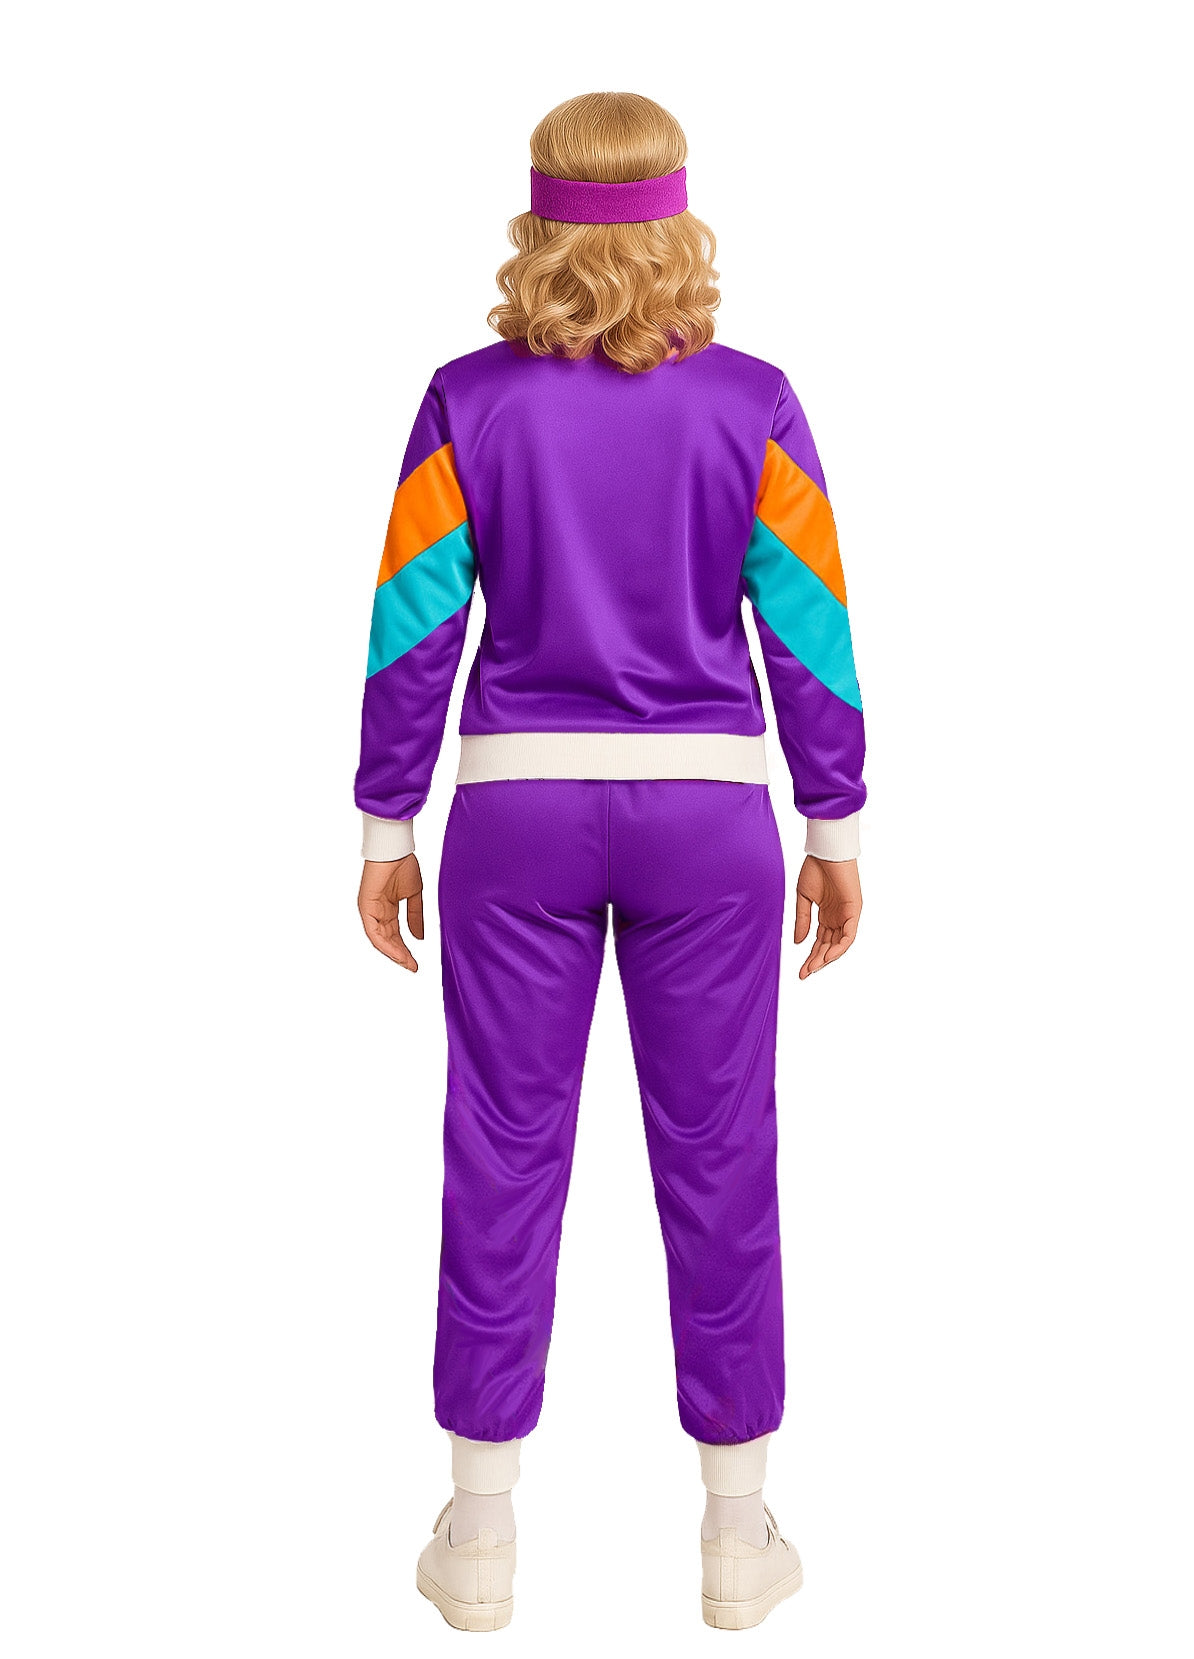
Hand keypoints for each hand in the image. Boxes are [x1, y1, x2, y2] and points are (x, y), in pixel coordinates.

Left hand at [358, 855, 423, 970]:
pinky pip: (374, 932)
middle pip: (388, 940)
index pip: (395, 935)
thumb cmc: (403, 864)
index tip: (415, 963)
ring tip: (407, 963)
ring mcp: (370, 910)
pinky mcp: (365, 907)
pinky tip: (397, 953)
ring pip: (380, 940)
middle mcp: (377, 912)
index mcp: (387, 908)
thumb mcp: (414, 895)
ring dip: (394, 953)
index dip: (405, 949)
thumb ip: (415, 916)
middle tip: (413, 967)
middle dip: (401, 955)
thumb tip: (419, 937)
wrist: (396, 848)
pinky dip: (385, 944)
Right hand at [794, 856, 861, 979]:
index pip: (819, 942)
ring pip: (838, 945)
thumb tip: (798, 943)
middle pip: (827, 946)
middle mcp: (837, 918)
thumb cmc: (815, 868)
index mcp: (826, 915)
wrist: (826, 851)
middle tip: (804, 974)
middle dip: (816, 961)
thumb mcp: (803, 898)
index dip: (810, 956)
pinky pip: (848, 935)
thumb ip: (803, 920)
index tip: (800, 971)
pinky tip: (826, 957)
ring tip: (812, 969)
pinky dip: (839, 948)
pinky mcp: (854, 911)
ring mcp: (846, 916)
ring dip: (826, 958)